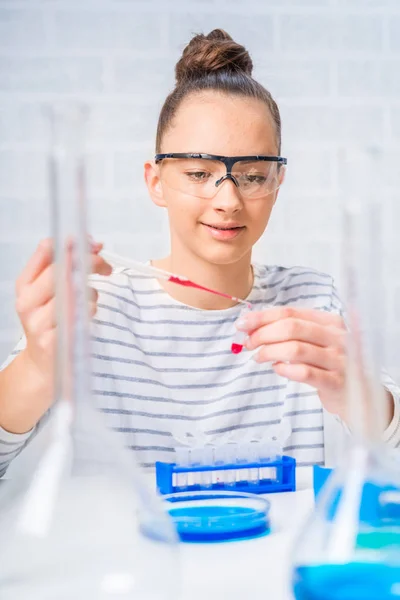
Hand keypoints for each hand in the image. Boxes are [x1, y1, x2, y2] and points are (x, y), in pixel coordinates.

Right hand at [15, 237, 111, 382]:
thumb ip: (62, 267)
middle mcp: (27, 303)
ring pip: (73, 294)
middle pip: (61, 271)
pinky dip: (90, 312)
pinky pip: (80, 318)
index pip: (46, 253)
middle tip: (106, 266)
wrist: (43, 365)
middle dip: (90, 263)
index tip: (93, 244)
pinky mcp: (54, 342)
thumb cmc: (49, 323)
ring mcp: (39, 324)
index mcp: (24, 286)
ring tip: (90, 301)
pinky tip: (88, 315)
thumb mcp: (47, 293)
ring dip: (91, 293)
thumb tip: (87, 242)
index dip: (73, 245)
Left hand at [236, 307, 347, 418]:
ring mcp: (338, 360)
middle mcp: (337, 337)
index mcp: (330, 322)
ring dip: (270, 352)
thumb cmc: (331, 365)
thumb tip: (254, 326)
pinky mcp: (336, 382)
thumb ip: (293, 331)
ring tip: (258, 357)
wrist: (360, 395)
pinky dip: (285, 369)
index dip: (263, 317)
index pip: (291, 313)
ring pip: (295, 349)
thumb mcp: (318, 342)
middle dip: (263, 334)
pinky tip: (277, 369)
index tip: (242, 324)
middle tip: (248, 343)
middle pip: (292, 328)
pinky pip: (305, 373)